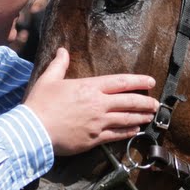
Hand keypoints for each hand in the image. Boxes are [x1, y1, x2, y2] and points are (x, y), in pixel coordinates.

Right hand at [24, 48, 158, 155]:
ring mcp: (98, 123)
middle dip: (145, 102)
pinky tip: (135, 130)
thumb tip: (62, 50)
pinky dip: (128, 132)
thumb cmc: (40, 103)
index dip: (138, 81)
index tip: (150, 82)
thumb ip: (59, 64)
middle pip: (129, 101)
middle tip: (156, 104)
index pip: (121, 81)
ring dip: (141, 117)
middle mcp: (98, 104)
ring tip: (150, 116)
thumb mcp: (49, 79)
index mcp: (90, 87)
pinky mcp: (94, 139)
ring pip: (126, 119)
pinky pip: (116, 135)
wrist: (34, 130)